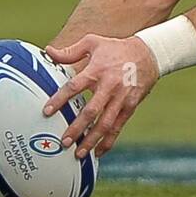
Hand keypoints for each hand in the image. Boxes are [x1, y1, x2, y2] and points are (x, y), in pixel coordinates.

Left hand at [41, 35, 158, 158]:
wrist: (148, 54)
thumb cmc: (116, 48)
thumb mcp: (93, 42)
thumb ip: (70, 51)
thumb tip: (49, 52)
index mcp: (97, 70)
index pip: (74, 87)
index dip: (60, 99)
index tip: (47, 112)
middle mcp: (109, 86)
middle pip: (91, 111)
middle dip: (77, 128)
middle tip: (64, 142)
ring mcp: (121, 98)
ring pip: (106, 124)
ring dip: (91, 140)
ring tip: (79, 153)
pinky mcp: (130, 106)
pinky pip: (118, 127)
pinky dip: (108, 141)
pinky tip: (98, 152)